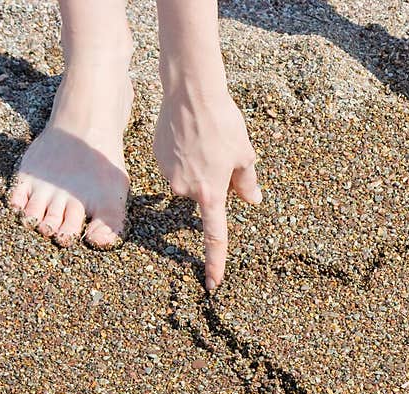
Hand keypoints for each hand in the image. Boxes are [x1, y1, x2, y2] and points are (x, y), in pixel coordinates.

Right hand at [154, 85, 261, 290]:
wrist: (190, 93)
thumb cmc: (223, 123)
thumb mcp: (244, 155)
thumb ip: (246, 183)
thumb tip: (252, 202)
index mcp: (211, 194)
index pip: (214, 237)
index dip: (214, 263)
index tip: (212, 285)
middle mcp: (185, 190)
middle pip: (203, 198)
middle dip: (213, 183)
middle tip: (221, 153)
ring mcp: (168, 175)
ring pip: (188, 181)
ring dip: (198, 167)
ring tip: (204, 139)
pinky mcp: (156, 159)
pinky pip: (175, 166)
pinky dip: (183, 156)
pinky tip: (188, 135)